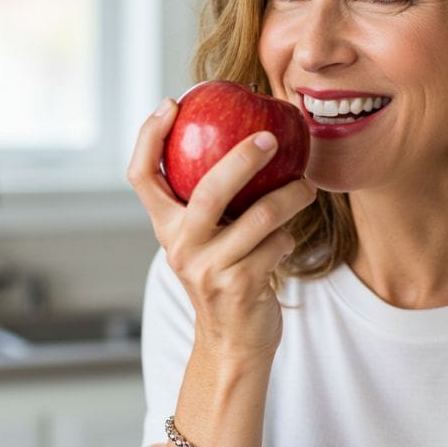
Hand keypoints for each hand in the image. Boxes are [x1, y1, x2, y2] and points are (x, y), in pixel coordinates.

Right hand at [128, 98, 316, 360]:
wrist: (233, 343)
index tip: (172, 103)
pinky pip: (276, 245)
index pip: (142, 176)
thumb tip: (238, 130)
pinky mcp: (239, 286)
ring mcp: (208, 269)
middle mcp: (179, 246)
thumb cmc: (224, 274)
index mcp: (165, 226)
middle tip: (271, 136)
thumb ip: (208, 198)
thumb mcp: (205, 238)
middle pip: (207, 191)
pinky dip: (289, 237)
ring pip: (257, 217)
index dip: (149, 136)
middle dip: (241, 159)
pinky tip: (291, 238)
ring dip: (289, 197)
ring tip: (306, 186)